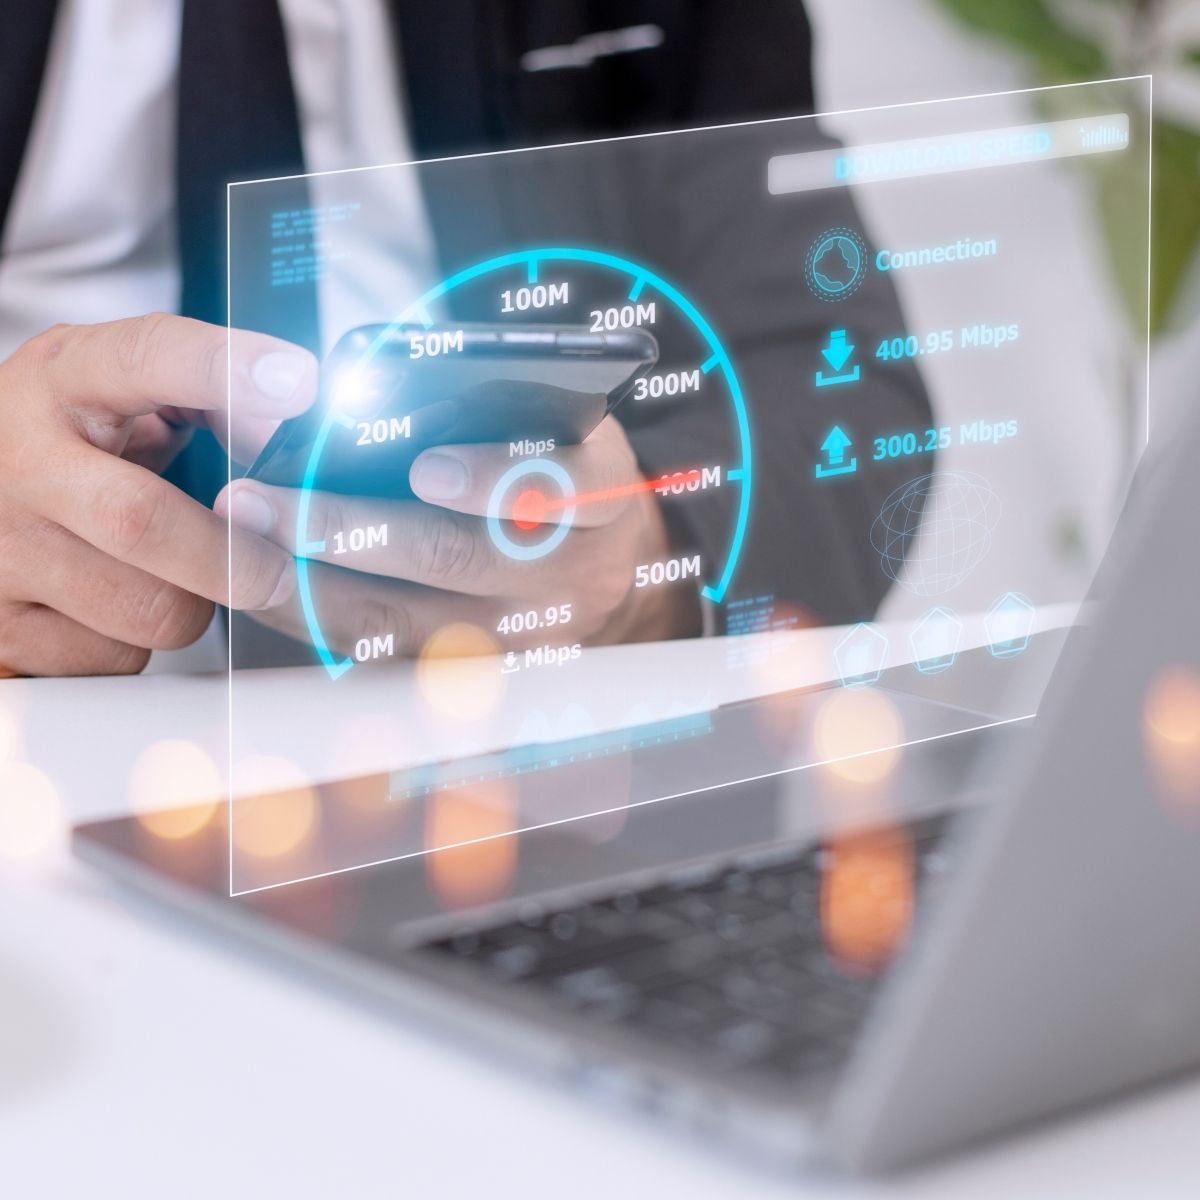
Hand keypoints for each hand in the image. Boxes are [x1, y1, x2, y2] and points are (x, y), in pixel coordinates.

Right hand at [0, 314, 316, 675]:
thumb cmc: (70, 443)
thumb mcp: (124, 396)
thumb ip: (211, 402)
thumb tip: (291, 435)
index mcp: (63, 381)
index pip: (141, 358)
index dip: (223, 369)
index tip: (299, 382)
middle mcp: (19, 459)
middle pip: (142, 520)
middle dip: (234, 559)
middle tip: (277, 571)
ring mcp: (1, 548)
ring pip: (150, 611)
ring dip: (190, 606)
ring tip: (168, 574)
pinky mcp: (2, 629)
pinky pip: (119, 659)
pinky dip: (139, 643)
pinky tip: (112, 606)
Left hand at [216, 415, 700, 660]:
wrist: (615, 576)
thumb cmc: (566, 473)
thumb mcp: (564, 424)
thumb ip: (503, 404)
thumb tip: (382, 379)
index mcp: (603, 494)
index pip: (567, 488)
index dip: (495, 480)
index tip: (425, 468)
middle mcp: (572, 575)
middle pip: (460, 562)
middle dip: (353, 530)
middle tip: (262, 501)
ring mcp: (522, 638)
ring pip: (407, 624)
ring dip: (311, 584)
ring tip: (243, 545)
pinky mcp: (477, 676)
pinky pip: (384, 658)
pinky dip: (318, 623)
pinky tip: (267, 590)